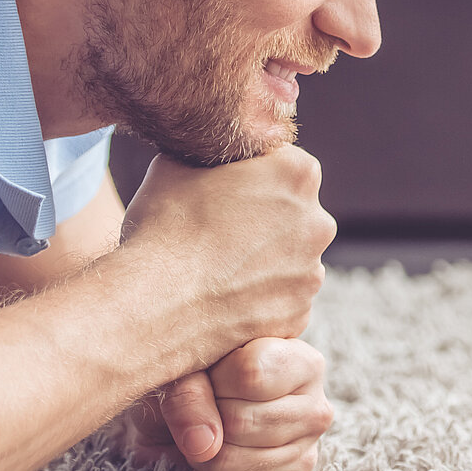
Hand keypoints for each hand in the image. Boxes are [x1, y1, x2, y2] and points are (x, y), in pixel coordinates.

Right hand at [118, 148, 334, 366]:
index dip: (249, 176)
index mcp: (297, 173)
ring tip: (216, 271)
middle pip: (293, 215)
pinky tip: (223, 300)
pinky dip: (259, 302)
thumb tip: (210, 155)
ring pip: (289, 261)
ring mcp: (310, 275)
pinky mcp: (298, 317)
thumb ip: (212, 153)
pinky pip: (281, 302)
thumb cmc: (163, 226)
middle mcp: (317, 223)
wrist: (154, 304)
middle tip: (217, 234)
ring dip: (263, 263)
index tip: (222, 192)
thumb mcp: (177, 161)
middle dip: (264, 221)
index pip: (282, 164)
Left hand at [124, 338, 332, 470]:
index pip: (251, 374)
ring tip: (205, 433)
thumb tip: (203, 444)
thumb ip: (189, 393)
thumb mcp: (188, 366)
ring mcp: (306, 452)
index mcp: (304, 363)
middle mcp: (316, 408)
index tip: (210, 374)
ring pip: (236, 461)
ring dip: (202, 452)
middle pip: (242, 422)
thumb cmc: (200, 376)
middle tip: (204, 408)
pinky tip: (208, 462)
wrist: (194, 409)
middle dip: (206, 418)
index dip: (215, 378)